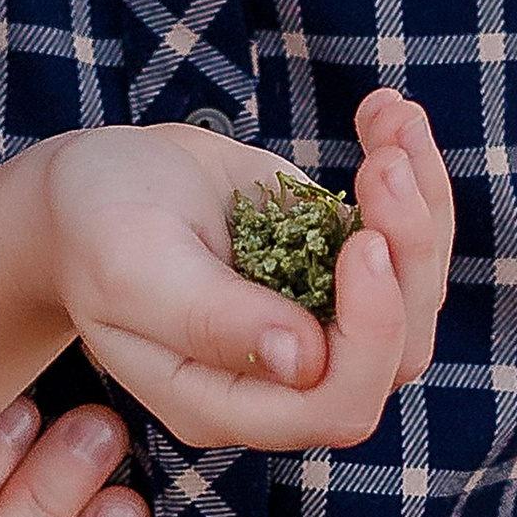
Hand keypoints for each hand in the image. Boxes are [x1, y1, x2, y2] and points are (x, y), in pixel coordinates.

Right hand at [38, 90, 451, 452]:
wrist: (98, 181)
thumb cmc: (95, 225)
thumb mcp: (134, 266)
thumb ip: (211, 320)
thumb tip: (303, 360)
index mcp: (223, 402)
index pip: (332, 403)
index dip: (370, 333)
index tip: (362, 239)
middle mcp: (282, 378)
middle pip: (396, 353)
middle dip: (407, 255)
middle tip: (381, 163)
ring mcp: (319, 322)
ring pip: (414, 296)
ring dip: (421, 205)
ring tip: (392, 119)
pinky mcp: (338, 268)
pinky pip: (406, 242)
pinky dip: (412, 176)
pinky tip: (385, 113)